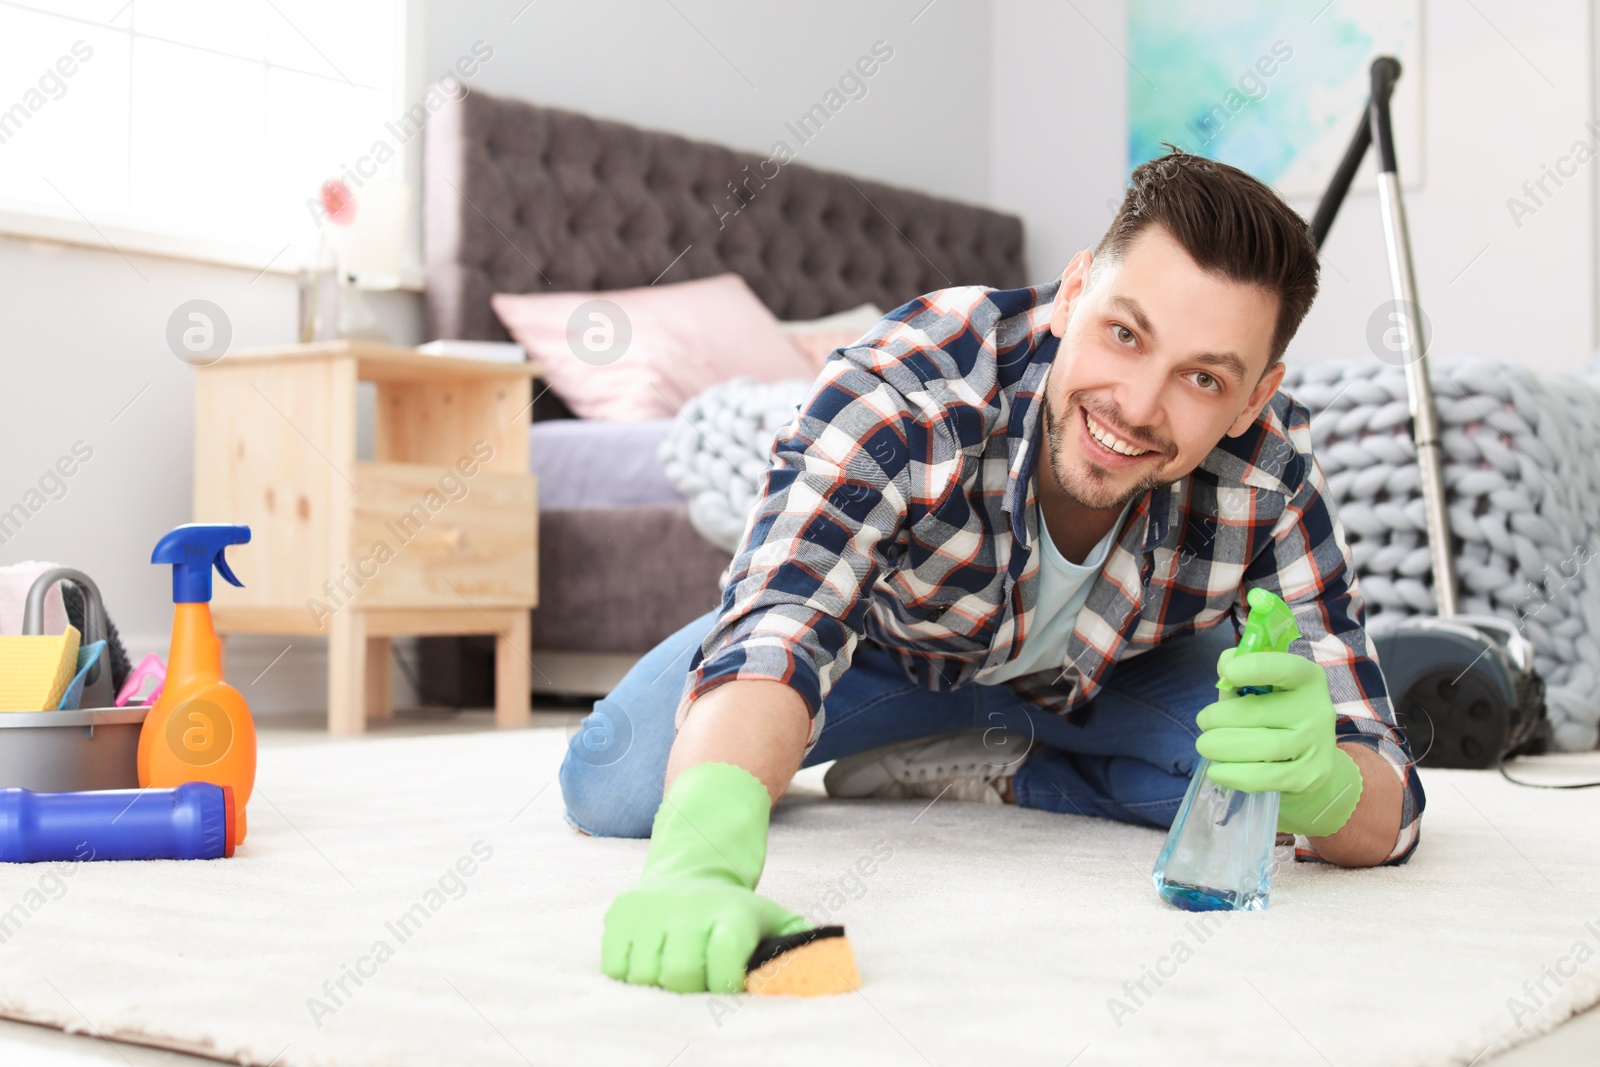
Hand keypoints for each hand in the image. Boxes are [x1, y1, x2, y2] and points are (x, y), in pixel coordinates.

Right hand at [603, 876, 806, 992]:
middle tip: (697, 977)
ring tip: (673, 962)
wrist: (692, 866)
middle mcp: (686, 907)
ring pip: (644, 973)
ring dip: (658, 980)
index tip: (727, 982)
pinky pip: (615, 965)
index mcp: (729, 913)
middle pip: (679, 975)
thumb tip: (828, 968)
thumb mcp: (771, 919)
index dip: (725, 983)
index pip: (724, 962)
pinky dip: (630, 971)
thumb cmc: (735, 910)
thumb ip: (797, 945)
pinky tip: (650, 956)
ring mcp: (649, 909)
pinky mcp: (620, 913)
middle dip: (689, 985)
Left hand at [1195, 649, 1363, 837]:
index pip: (1285, 668)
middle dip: (1217, 718)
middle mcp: (1318, 709)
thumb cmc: (1275, 714)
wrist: (1310, 758)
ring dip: (1221, 747)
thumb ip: (1240, 674)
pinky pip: (1264, 777)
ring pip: (1261, 746)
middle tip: (1203, 722)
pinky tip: (1216, 771)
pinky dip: (1233, 775)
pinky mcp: (1309, 776)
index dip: (1255, 667)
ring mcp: (1317, 745)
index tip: (1228, 672)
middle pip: (1258, 712)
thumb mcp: (1260, 689)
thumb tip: (1225, 666)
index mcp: (1306, 678)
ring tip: (1205, 745)